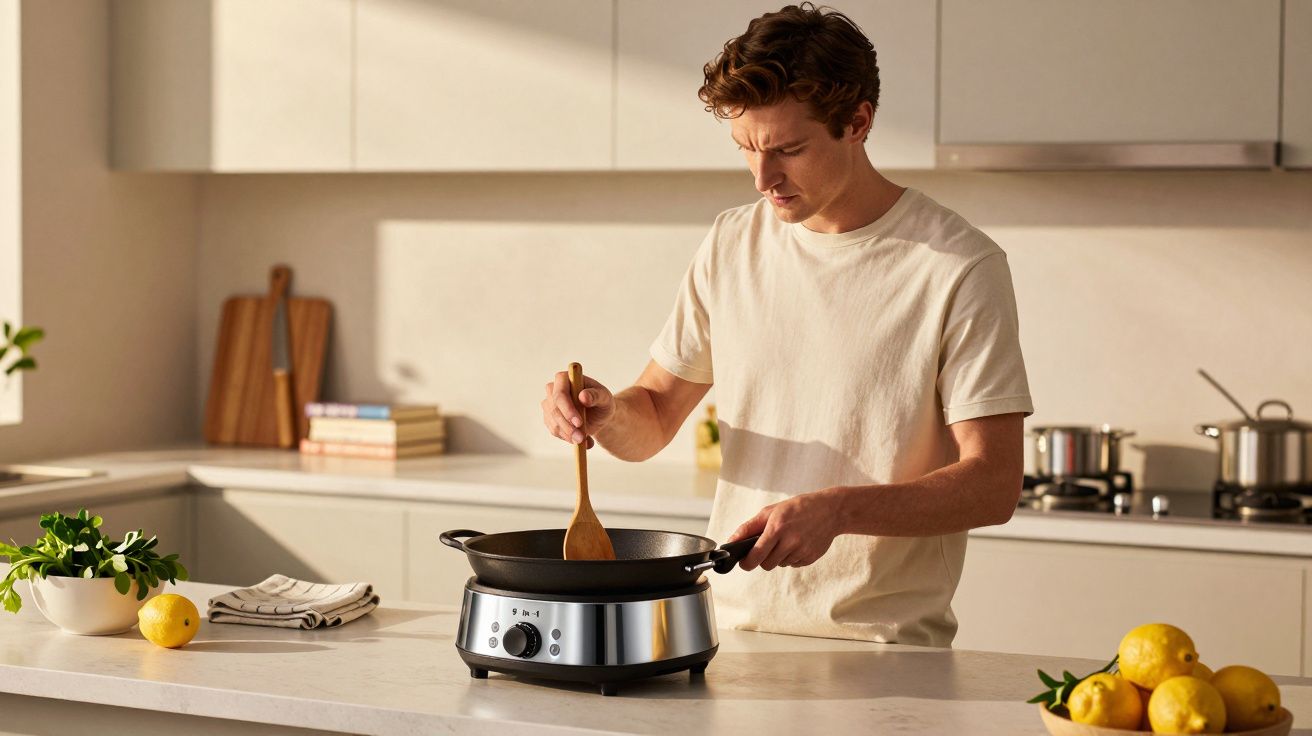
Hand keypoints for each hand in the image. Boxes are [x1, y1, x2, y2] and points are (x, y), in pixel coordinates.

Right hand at [541, 370, 615, 448]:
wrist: (598, 414)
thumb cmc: (602, 401)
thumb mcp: (605, 398)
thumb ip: (596, 395)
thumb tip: (583, 396)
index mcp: (565, 378)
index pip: (560, 394)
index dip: (567, 409)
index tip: (579, 422)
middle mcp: (553, 389)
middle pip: (554, 409)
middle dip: (567, 426)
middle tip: (581, 438)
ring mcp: (549, 404)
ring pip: (553, 422)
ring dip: (568, 434)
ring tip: (583, 440)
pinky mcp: (549, 417)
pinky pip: (554, 430)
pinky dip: (567, 437)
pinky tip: (578, 439)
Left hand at [729, 489, 843, 571]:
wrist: (830, 510)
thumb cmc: (797, 508)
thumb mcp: (771, 511)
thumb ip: (749, 528)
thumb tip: (731, 542)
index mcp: (777, 528)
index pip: (756, 556)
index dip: (746, 563)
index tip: (743, 562)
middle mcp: (790, 542)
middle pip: (766, 564)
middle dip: (762, 558)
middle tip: (767, 546)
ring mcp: (802, 551)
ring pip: (780, 564)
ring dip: (778, 556)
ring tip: (786, 539)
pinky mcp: (810, 558)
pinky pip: (792, 564)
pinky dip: (791, 557)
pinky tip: (798, 542)